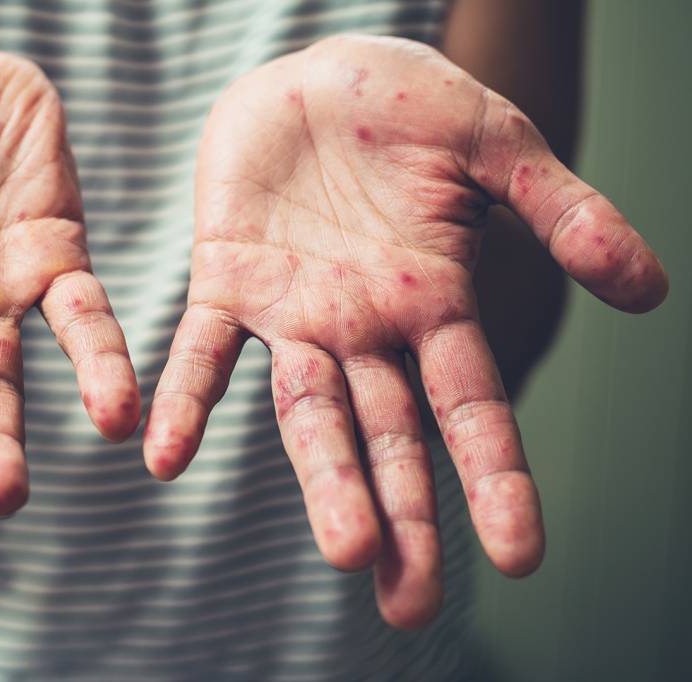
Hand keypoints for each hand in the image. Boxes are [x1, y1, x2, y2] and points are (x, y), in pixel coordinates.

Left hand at [143, 35, 666, 627]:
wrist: (310, 72)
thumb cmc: (406, 105)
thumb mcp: (495, 144)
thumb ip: (561, 211)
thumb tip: (648, 291)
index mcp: (433, 303)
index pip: (469, 407)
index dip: (493, 477)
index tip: (517, 556)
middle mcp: (363, 328)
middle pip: (387, 437)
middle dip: (400, 515)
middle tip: (404, 605)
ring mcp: (293, 312)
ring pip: (304, 412)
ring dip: (320, 478)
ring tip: (342, 549)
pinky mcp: (225, 280)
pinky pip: (201, 351)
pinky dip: (185, 400)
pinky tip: (163, 455)